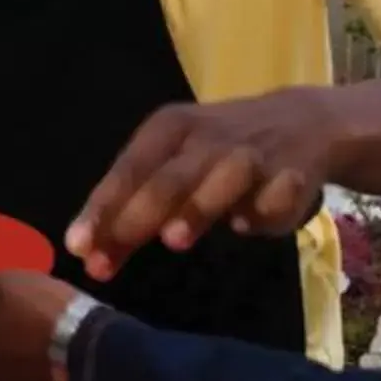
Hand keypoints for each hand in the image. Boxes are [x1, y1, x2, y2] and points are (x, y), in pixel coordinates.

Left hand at [65, 90, 342, 279]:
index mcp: (170, 129)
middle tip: (112, 250)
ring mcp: (253, 152)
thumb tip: (91, 259)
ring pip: (223, 176)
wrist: (302, 122)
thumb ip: (133, 215)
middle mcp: (208, 136)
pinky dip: (263, 209)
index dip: (103, 208)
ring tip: (172, 239)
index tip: (77, 246)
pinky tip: (249, 225)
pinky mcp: (293, 171)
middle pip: (169, 177)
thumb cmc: (217, 153)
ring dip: (198, 206)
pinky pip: (277, 193)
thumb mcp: (172, 170)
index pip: (129, 169)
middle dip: (139, 214)